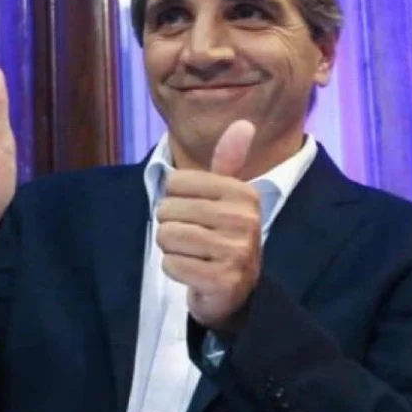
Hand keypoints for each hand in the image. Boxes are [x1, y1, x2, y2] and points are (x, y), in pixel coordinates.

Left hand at [157, 120, 259, 332]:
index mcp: (243, 193)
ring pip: (167, 236)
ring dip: (171, 248)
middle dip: (171, 225)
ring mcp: (236, 252)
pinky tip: (194, 271)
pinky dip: (175, 269)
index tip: (196, 212)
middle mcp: (244, 220)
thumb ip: (229, 160)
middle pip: (168, 209)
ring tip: (192, 253)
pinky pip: (171, 265)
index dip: (175, 198)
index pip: (175, 182)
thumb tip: (244, 123)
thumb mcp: (229, 196)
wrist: (240, 289)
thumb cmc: (225, 235)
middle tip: (193, 237)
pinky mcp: (222, 279)